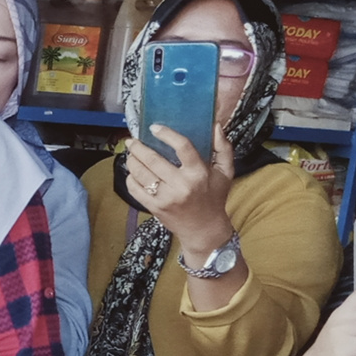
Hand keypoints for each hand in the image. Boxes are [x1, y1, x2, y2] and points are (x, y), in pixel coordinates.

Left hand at [124, 123, 236, 261]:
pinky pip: (135, 189)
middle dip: (139, 147)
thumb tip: (216, 126)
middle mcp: (181, 185)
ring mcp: (166, 198)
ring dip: (132, 160)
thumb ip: (223, 148)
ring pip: (141, 174)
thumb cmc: (214, 197)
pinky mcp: (155, 207)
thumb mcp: (226, 172)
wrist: (204, 229)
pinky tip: (132, 171)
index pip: (183, 147)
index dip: (167, 134)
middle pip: (154, 160)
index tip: (154, 127)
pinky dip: (130, 178)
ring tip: (130, 153)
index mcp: (199, 173)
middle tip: (133, 141)